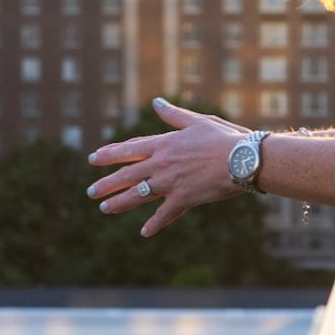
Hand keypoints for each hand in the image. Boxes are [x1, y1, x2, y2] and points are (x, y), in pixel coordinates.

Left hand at [86, 98, 250, 237]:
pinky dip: (155, 223)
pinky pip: (164, 214)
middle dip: (107, 184)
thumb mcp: (198, 121)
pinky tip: (144, 232)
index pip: (130, 149)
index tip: (94, 158)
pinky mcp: (183, 199)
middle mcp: (162, 164)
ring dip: (120, 203)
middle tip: (91, 192)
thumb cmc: (224, 137)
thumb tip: (156, 102)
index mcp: (165, 143)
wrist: (243, 159)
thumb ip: (174, 115)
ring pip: (138, 195)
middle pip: (127, 175)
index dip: (111, 154)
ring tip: (105, 209)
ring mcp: (171, 183)